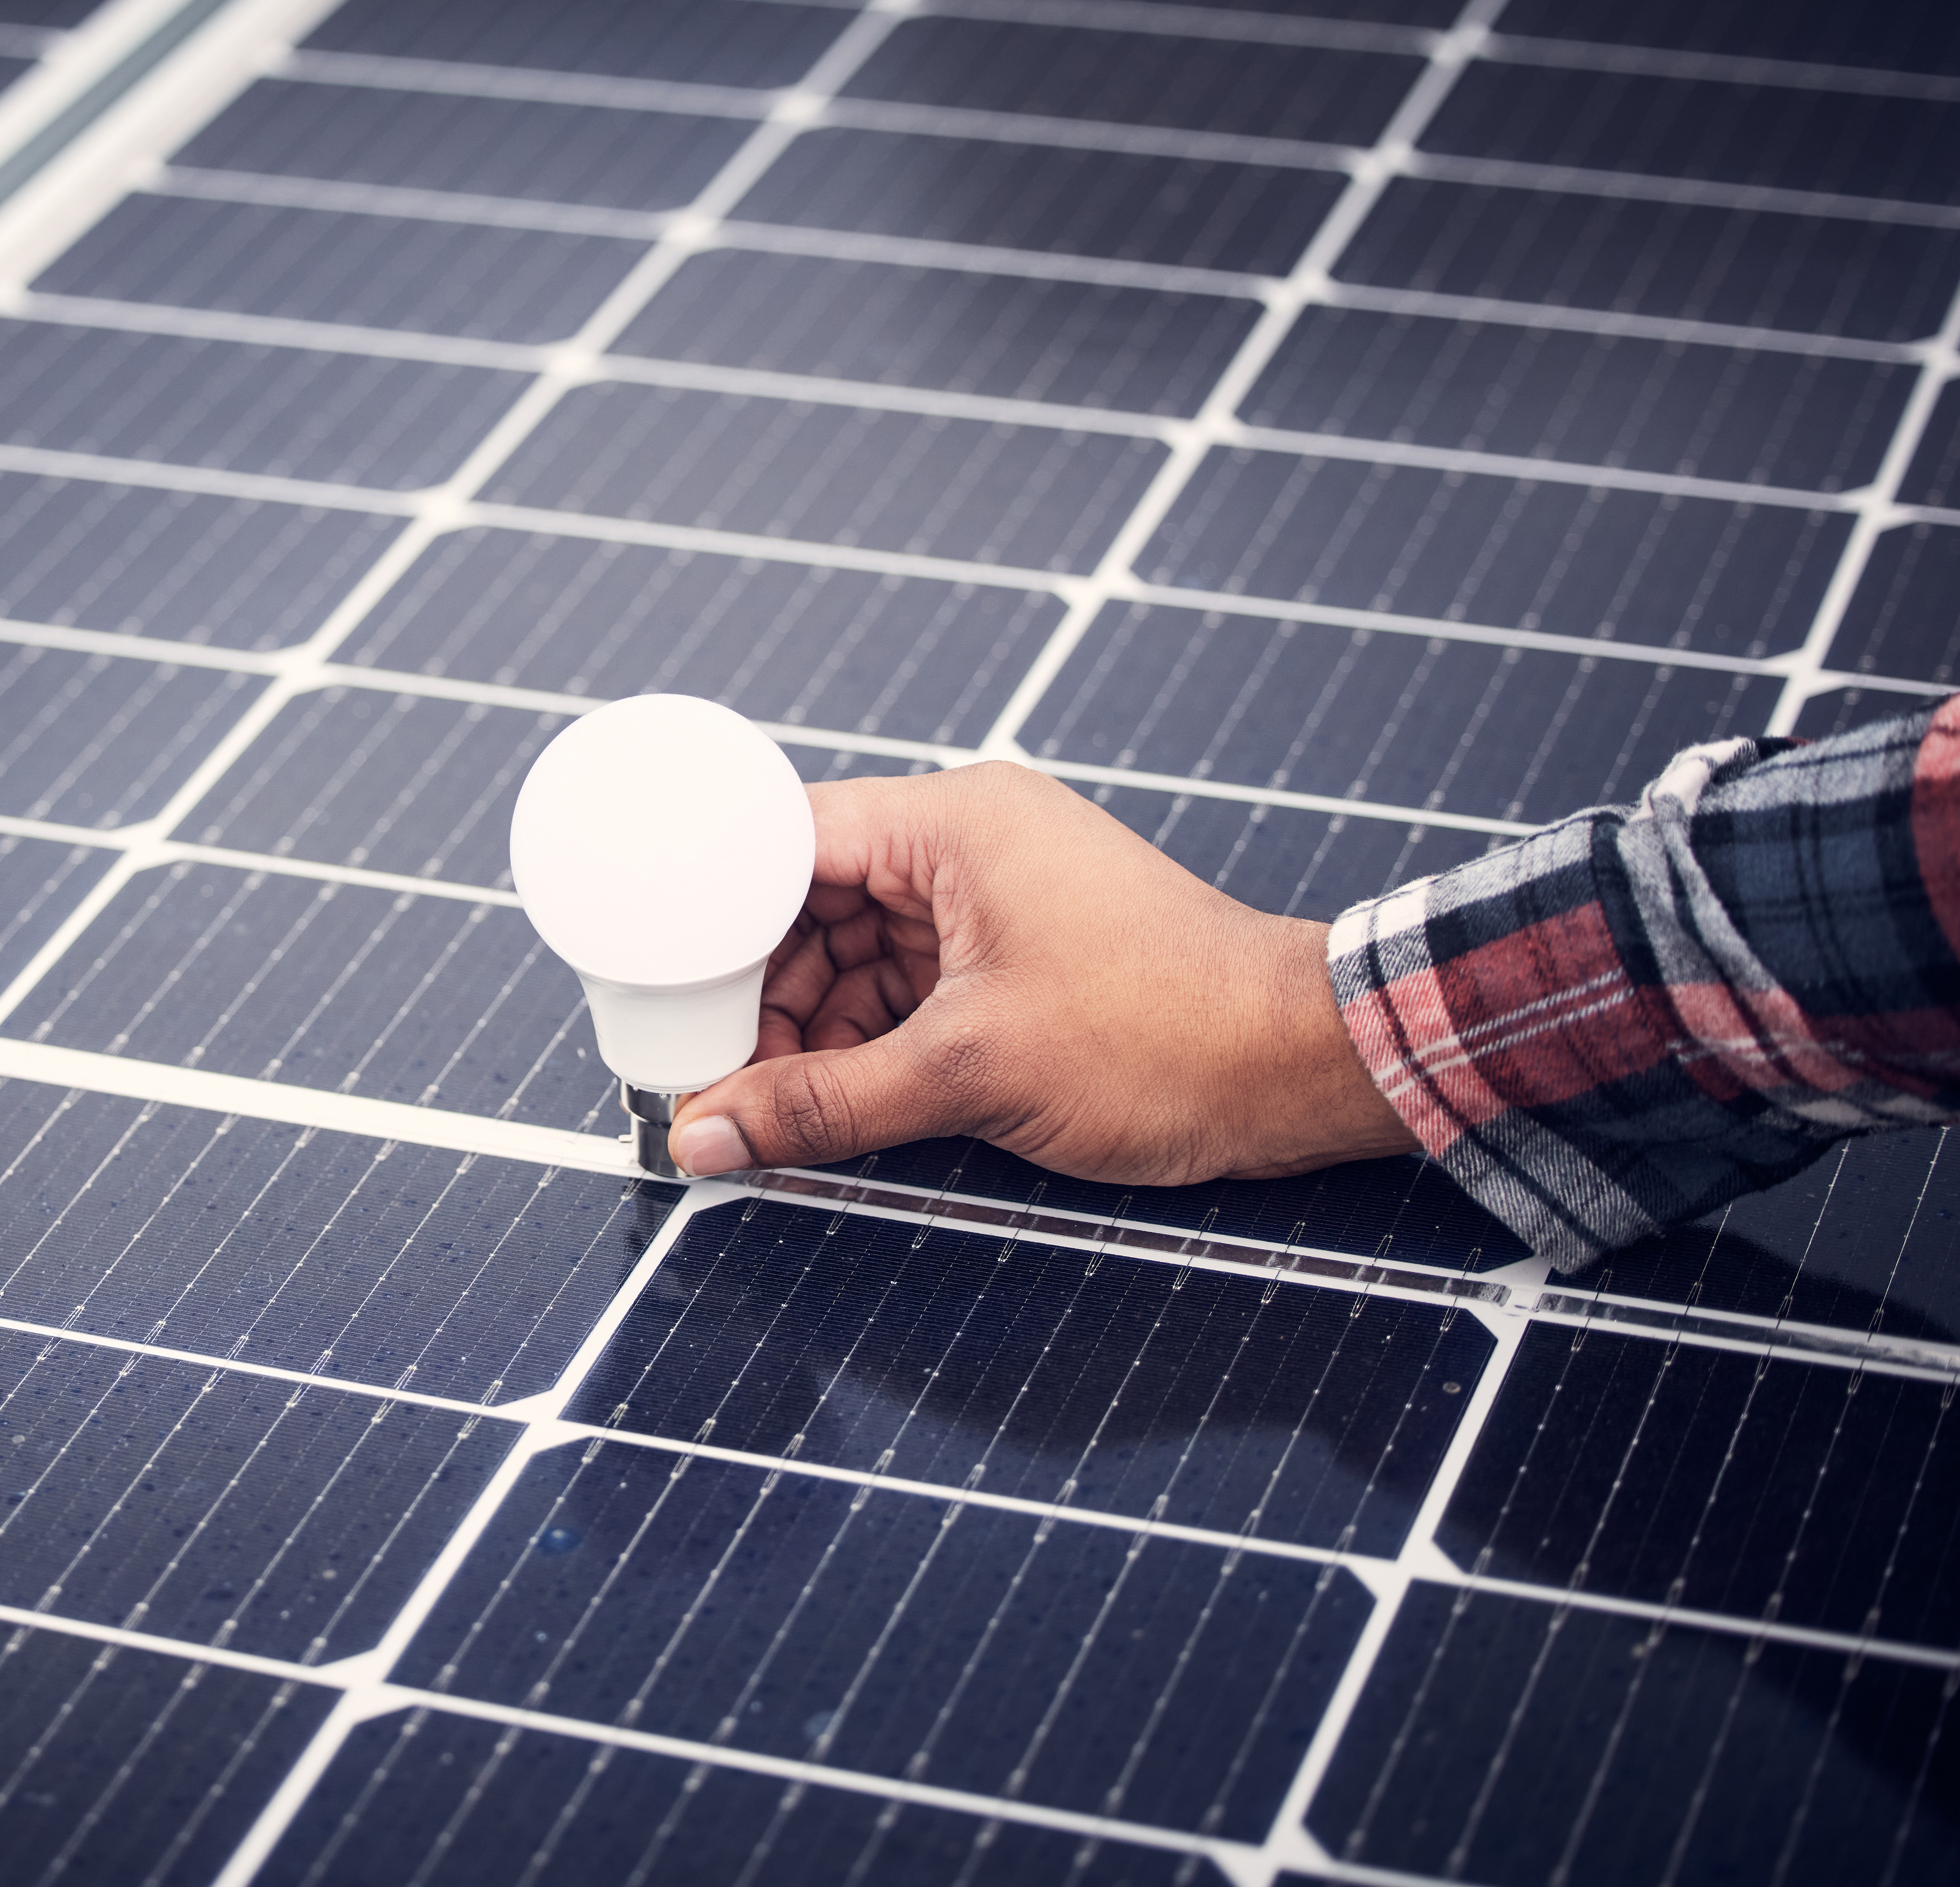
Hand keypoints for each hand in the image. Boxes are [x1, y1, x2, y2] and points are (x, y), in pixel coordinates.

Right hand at [665, 762, 1420, 1182]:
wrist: (1301, 1068)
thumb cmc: (1163, 1036)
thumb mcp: (968, 1073)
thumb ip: (826, 1104)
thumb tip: (706, 1136)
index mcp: (948, 824)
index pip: (780, 841)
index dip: (706, 914)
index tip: (658, 988)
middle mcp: (963, 844)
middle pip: (807, 904)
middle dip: (755, 993)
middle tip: (705, 1072)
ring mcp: (991, 900)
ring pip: (850, 955)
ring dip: (806, 1027)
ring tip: (762, 1103)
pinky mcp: (1013, 956)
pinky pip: (902, 988)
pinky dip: (861, 1042)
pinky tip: (825, 1100)